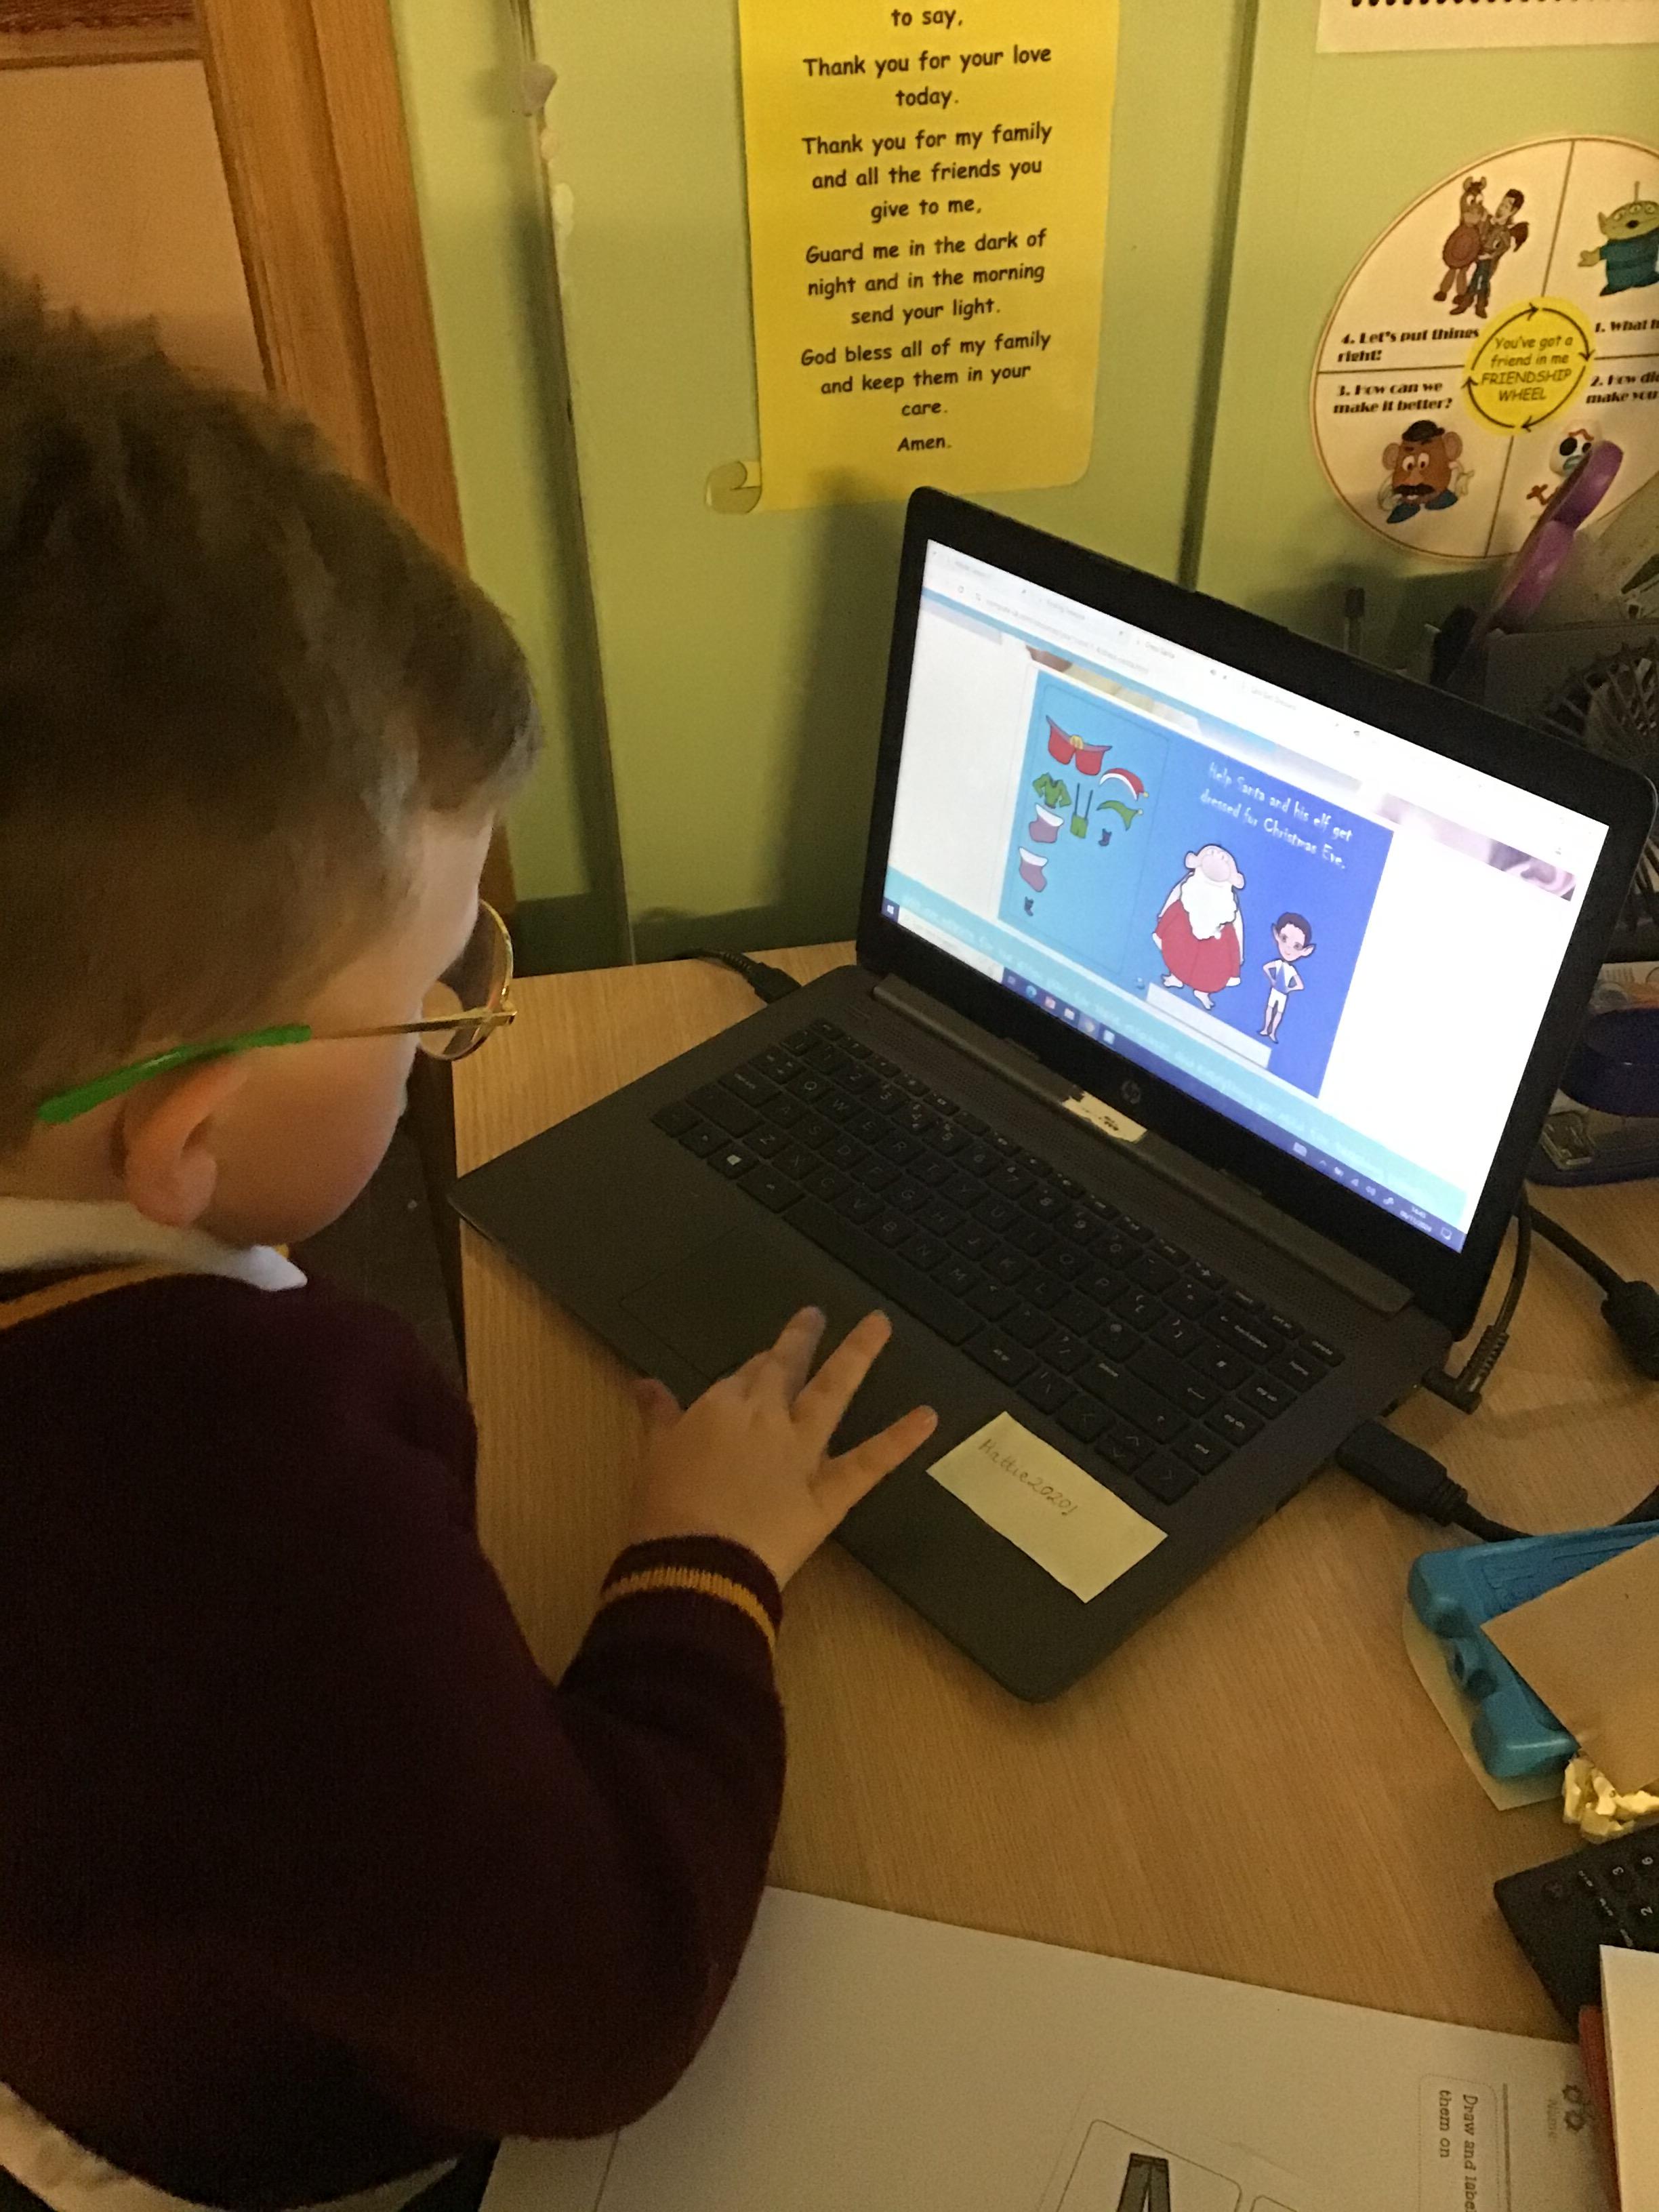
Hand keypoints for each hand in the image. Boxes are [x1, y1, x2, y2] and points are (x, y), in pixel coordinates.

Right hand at [625, 1308, 937, 1587]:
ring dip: (857, 1355)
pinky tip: (929, 1416)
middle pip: (785, 1369)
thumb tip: (646, 1383)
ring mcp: (803, 1450)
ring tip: (880, 1326)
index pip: (743, 1377)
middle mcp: (766, 1417)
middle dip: (800, 1341)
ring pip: (832, 1393)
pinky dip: (901, 1439)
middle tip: (815, 1316)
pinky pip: (871, 1460)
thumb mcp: (653, 1456)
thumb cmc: (664, 1513)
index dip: (754, 1368)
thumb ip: (658, 1417)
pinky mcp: (831, 1490)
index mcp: (720, 1408)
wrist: (697, 1564)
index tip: (763, 1361)